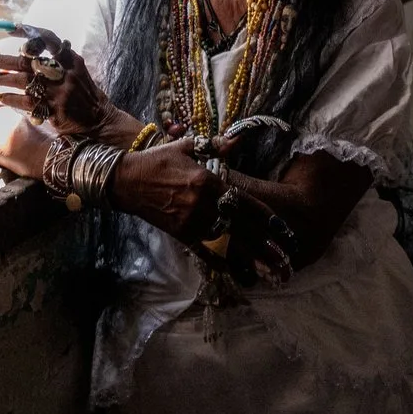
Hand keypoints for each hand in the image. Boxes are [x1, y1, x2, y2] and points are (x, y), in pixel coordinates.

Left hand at [0, 19, 119, 138]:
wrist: (100, 122)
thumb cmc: (85, 95)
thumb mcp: (77, 70)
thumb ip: (59, 58)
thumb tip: (32, 46)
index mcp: (71, 59)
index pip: (47, 39)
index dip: (27, 32)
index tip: (8, 27)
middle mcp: (65, 72)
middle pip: (27, 62)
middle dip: (2, 59)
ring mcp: (59, 91)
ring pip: (22, 82)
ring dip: (0, 79)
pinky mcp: (55, 110)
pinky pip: (27, 102)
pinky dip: (11, 99)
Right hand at [110, 136, 293, 285]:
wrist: (126, 181)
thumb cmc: (158, 160)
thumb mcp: (187, 146)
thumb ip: (216, 145)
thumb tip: (237, 140)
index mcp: (207, 180)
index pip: (244, 202)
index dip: (266, 218)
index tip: (284, 231)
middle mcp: (202, 203)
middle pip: (241, 228)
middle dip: (265, 246)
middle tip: (286, 261)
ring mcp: (190, 221)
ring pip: (226, 243)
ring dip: (249, 258)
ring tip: (270, 272)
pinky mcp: (180, 234)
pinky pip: (205, 251)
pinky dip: (222, 262)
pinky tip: (238, 273)